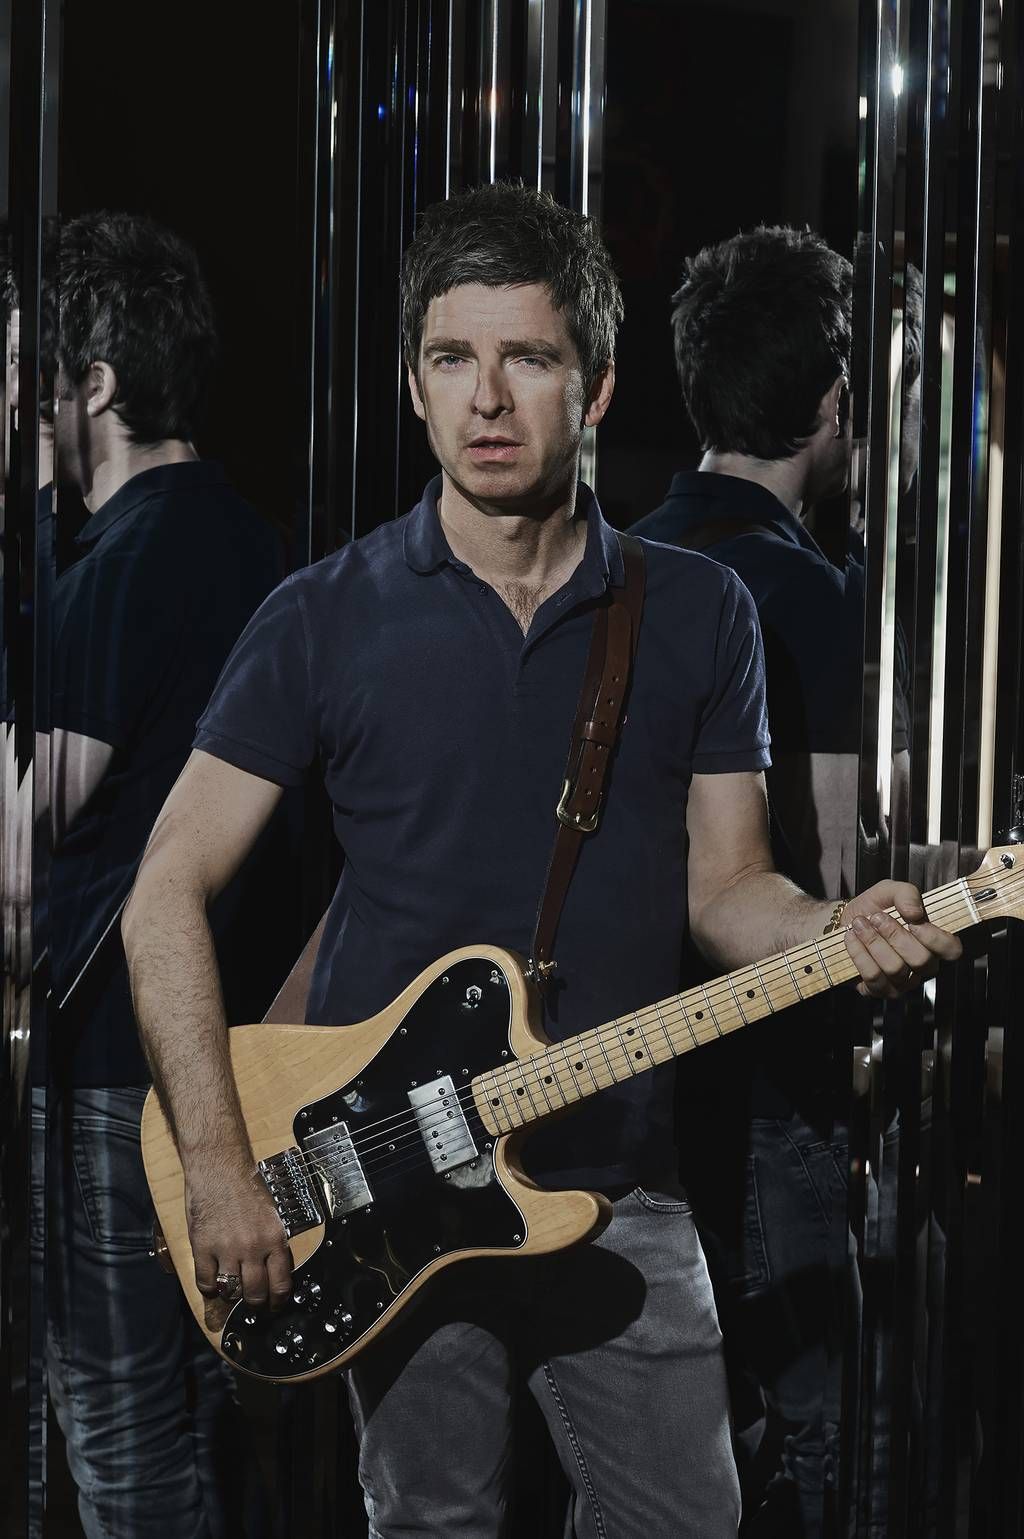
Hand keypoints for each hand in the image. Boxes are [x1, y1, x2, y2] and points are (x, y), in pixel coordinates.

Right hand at [186, 1156, 292, 1309]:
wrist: (220, 1168)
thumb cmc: (246, 1185)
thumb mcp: (271, 1214)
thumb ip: (272, 1242)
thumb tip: (274, 1269)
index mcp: (274, 1238)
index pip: (280, 1283)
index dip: (277, 1301)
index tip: (274, 1305)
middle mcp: (252, 1247)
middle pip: (256, 1293)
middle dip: (255, 1302)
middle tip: (253, 1302)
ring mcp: (226, 1249)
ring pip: (231, 1291)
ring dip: (231, 1295)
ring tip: (232, 1290)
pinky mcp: (203, 1247)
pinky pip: (206, 1282)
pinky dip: (209, 1288)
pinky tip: (212, 1282)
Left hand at [842, 880, 962, 998]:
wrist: (846, 921)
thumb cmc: (874, 907)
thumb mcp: (890, 890)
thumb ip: (906, 894)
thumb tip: (915, 912)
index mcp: (934, 941)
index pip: (951, 949)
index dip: (934, 937)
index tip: (912, 921)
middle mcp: (922, 965)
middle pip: (921, 960)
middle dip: (894, 935)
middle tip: (876, 917)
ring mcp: (902, 981)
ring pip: (895, 968)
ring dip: (873, 942)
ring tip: (860, 924)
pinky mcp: (879, 990)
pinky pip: (873, 977)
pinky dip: (859, 954)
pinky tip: (852, 938)